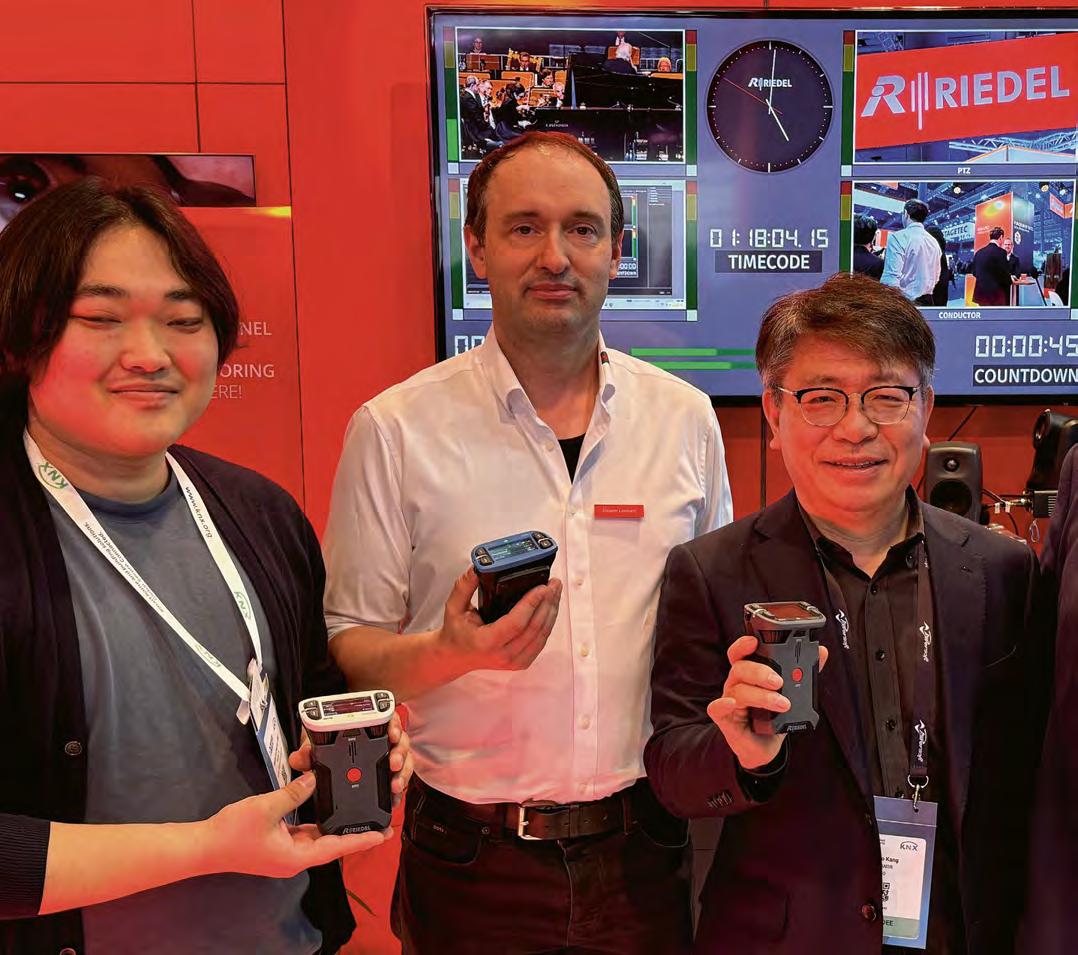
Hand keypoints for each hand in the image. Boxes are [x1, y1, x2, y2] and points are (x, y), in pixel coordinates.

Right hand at [200, 773, 389, 878]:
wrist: (205, 846)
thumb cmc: (234, 832)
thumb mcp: (266, 808)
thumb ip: (293, 794)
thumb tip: (313, 779)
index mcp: (296, 857)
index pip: (336, 848)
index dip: (360, 840)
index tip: (382, 835)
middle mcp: (295, 858)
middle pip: (331, 845)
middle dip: (353, 834)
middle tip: (377, 822)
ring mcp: (286, 853)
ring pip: (318, 839)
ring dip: (336, 828)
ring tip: (359, 815)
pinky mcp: (278, 845)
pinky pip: (304, 833)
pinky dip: (318, 823)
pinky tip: (328, 810)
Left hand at [289, 712, 413, 808]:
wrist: (333, 766)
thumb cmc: (328, 749)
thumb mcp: (317, 749)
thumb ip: (309, 752)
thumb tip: (298, 759)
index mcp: (368, 727)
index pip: (387, 719)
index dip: (393, 724)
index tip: (391, 733)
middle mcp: (382, 741)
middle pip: (400, 741)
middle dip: (399, 753)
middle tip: (393, 762)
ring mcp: (387, 759)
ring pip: (404, 761)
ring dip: (402, 773)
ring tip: (394, 785)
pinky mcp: (388, 776)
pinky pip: (400, 780)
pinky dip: (398, 788)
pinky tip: (394, 797)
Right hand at [438, 566, 561, 672]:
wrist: (456, 657)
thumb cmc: (456, 632)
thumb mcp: (453, 607)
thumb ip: (463, 586)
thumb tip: (478, 567)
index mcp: (486, 642)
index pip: (516, 623)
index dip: (532, 604)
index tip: (542, 587)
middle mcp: (503, 655)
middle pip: (535, 628)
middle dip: (548, 603)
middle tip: (554, 583)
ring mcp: (514, 661)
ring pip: (542, 635)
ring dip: (552, 611)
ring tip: (555, 591)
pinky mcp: (521, 662)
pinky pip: (541, 641)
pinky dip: (548, 622)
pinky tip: (550, 607)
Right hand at [706, 635, 828, 770]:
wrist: (765, 747)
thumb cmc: (773, 716)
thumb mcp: (790, 693)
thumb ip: (804, 673)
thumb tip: (821, 652)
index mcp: (749, 674)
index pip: (741, 653)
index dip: (744, 644)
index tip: (754, 641)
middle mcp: (737, 683)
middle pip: (740, 668)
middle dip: (760, 672)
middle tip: (779, 681)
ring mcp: (729, 700)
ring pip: (738, 690)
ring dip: (761, 695)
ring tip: (783, 704)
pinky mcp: (724, 718)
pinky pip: (717, 708)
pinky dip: (723, 704)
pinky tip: (733, 704)